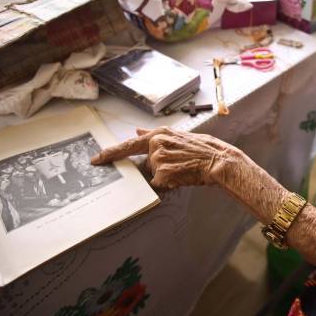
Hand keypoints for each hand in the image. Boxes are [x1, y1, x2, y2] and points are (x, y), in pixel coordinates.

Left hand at [90, 126, 247, 188]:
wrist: (219, 160)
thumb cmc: (204, 149)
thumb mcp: (179, 136)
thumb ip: (156, 135)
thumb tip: (138, 130)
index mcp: (160, 133)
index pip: (129, 144)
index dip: (111, 153)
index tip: (96, 159)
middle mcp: (156, 143)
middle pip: (147, 163)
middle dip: (161, 167)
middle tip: (180, 164)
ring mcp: (158, 159)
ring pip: (154, 175)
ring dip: (167, 175)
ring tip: (185, 168)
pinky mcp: (162, 173)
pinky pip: (161, 184)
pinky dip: (171, 183)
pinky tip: (184, 175)